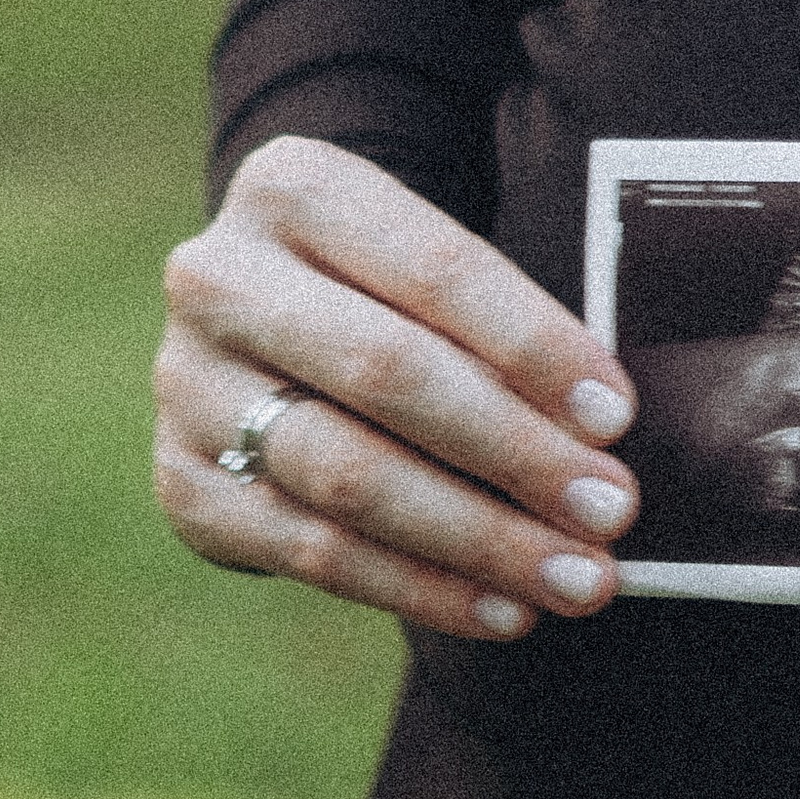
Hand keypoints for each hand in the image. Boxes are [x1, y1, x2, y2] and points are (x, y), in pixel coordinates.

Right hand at [154, 135, 640, 639]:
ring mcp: (186, 384)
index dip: (532, 348)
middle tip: (609, 511)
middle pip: (386, 373)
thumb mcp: (442, 268)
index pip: (434, 270)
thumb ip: (506, 328)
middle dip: (515, 452)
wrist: (282, 325)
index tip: (616, 417)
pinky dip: (420, 589)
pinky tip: (505, 611)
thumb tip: (600, 437)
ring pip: (347, 475)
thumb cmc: (407, 296)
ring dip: (478, 538)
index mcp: (293, 187)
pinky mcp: (183, 484)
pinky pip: (312, 552)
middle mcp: (218, 278)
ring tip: (577, 579)